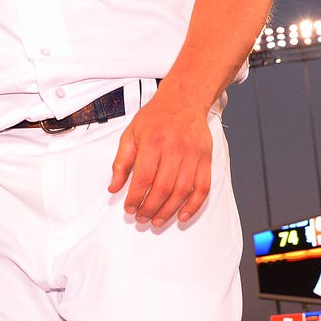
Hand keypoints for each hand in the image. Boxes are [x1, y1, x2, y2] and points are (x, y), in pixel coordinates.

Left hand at [108, 93, 212, 225]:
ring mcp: (192, 154)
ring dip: (169, 211)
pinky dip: (194, 205)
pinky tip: (182, 215)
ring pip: (182, 191)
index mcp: (153, 142)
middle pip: (163, 188)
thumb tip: (114, 188)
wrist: (183, 100)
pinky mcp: (205, 159)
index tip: (129, 208)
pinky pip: (203, 187)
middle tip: (142, 219)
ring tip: (157, 221)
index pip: (143, 178)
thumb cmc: (155, 117)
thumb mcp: (131, 134)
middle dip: (150, 209)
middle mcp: (174, 148)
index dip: (135, 198)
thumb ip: (121, 162)